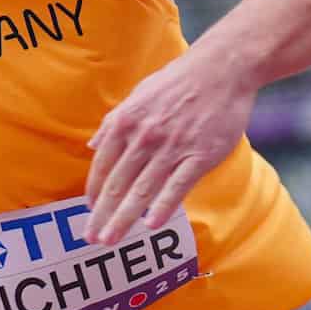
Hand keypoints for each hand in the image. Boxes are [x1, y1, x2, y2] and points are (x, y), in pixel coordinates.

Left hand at [84, 50, 256, 244]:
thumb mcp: (138, 95)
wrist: (221, 69)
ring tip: (111, 240)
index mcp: (126, 122)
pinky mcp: (201, 155)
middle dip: (102, 214)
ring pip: (143, 190)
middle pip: (118, 183)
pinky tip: (151, 225)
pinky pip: (178, 186)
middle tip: (91, 238)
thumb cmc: (177, 82)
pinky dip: (163, 206)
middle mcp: (145, 136)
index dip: (94, 191)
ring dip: (124, 218)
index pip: (103, 164)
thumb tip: (92, 145)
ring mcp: (173, 147)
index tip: (89, 211)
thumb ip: (114, 122)